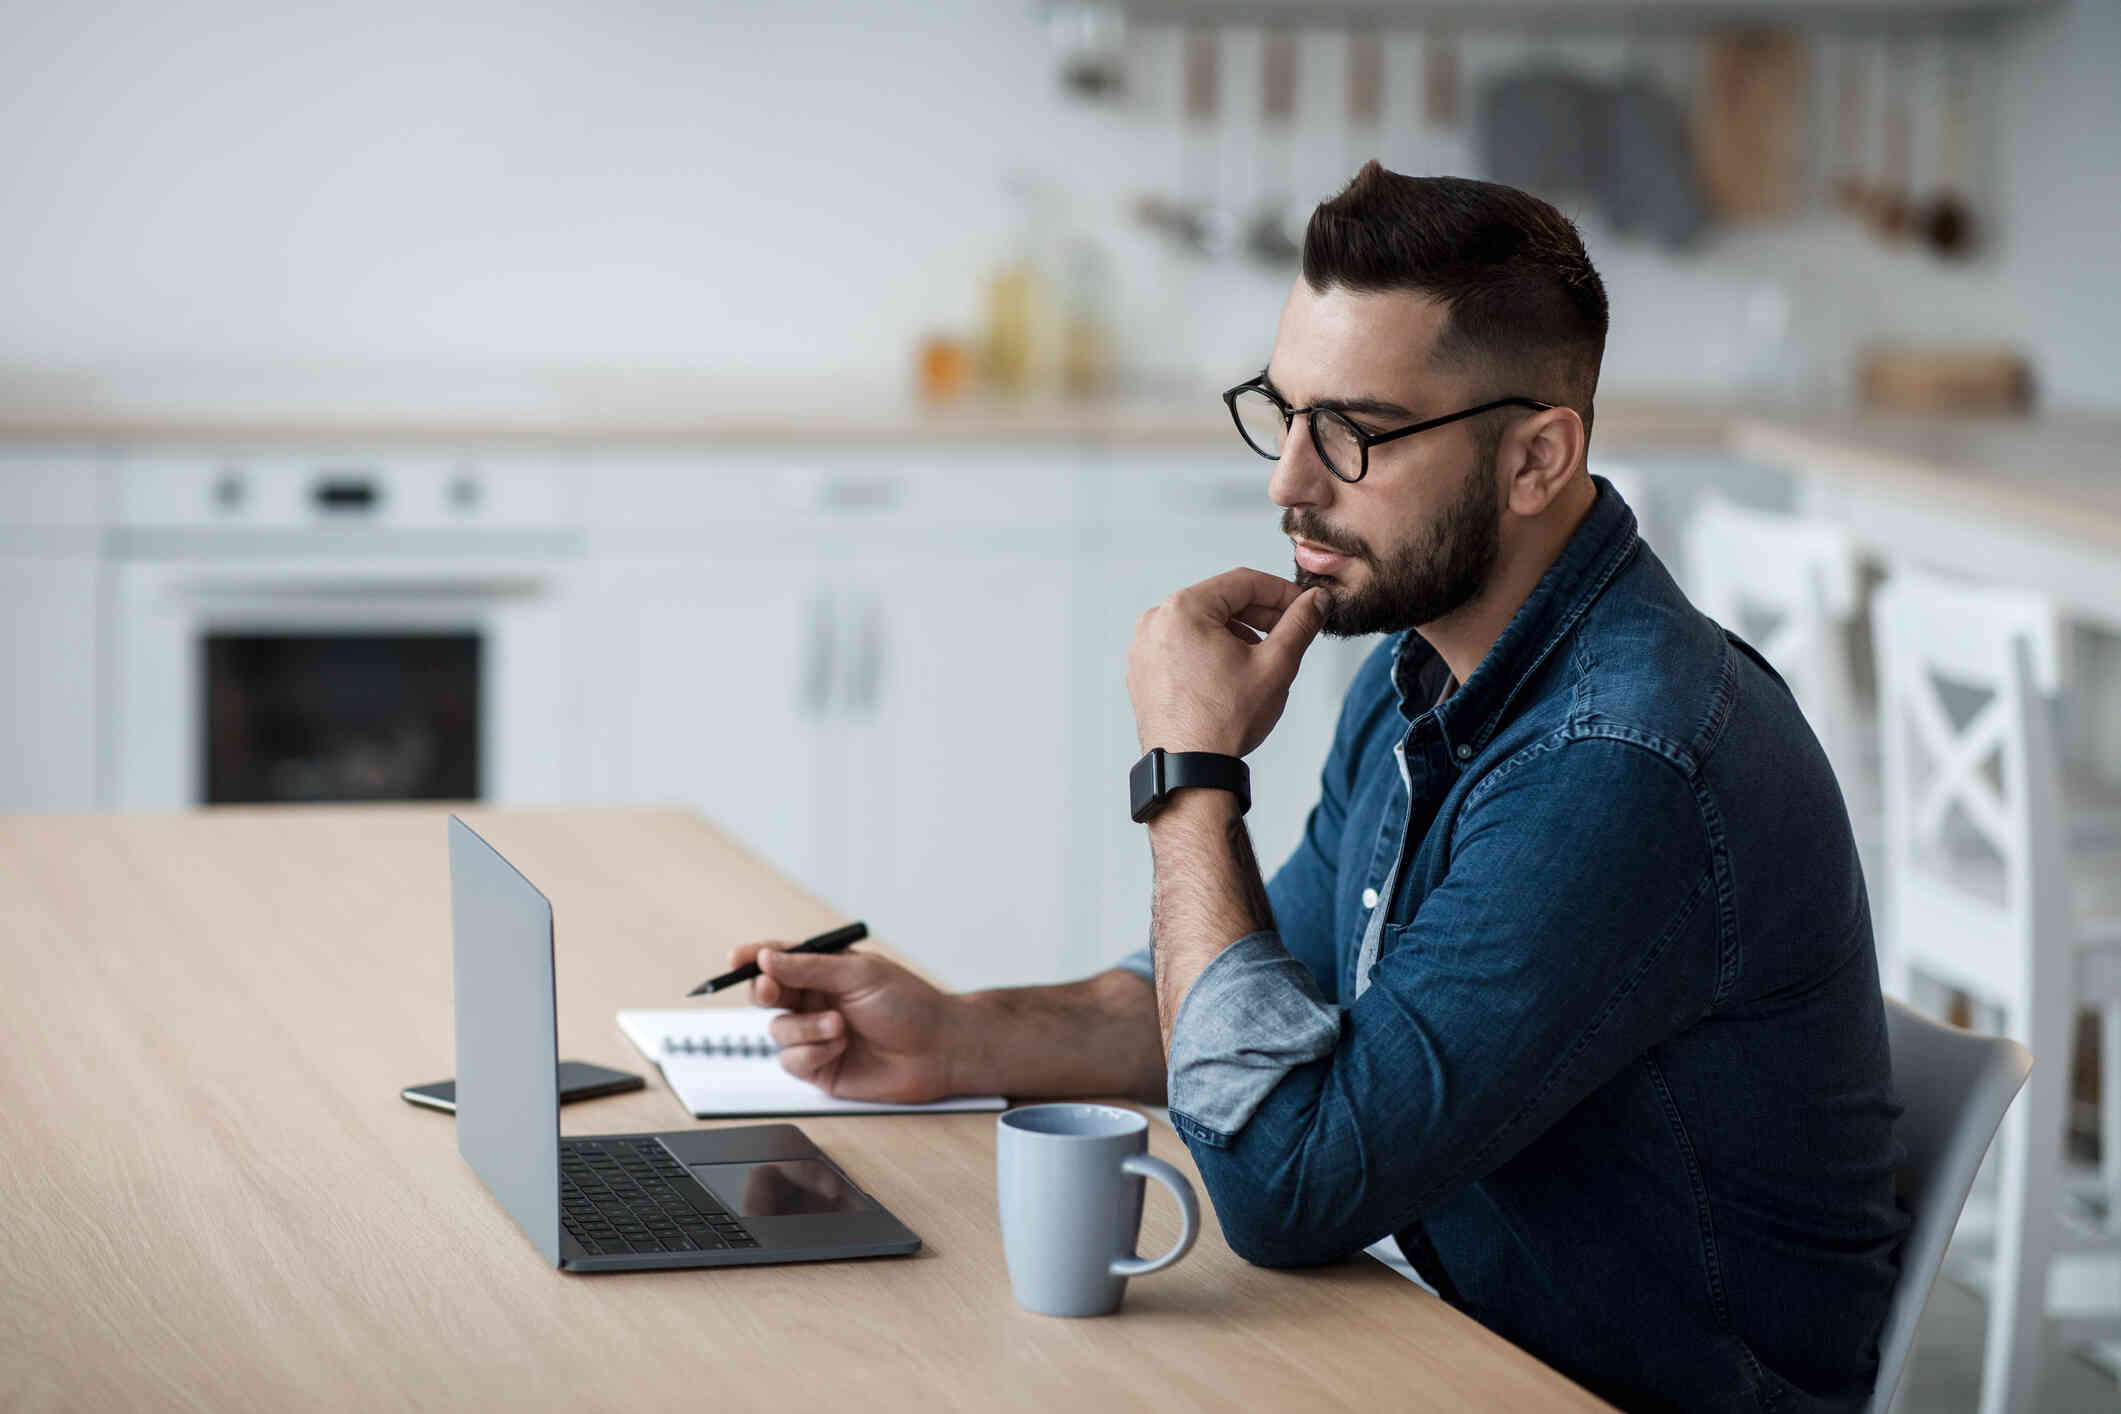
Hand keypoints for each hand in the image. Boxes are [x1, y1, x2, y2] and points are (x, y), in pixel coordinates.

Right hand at [725, 940, 964, 1102]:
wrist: (937, 1048)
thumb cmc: (909, 1004)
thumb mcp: (859, 974)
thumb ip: (809, 968)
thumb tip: (767, 957)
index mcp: (824, 972)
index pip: (779, 960)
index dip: (754, 958)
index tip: (737, 957)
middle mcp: (815, 1002)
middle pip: (767, 995)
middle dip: (765, 992)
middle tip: (772, 990)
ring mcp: (815, 1035)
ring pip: (777, 1030)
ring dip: (805, 1028)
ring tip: (839, 1027)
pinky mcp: (819, 1067)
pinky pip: (792, 1060)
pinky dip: (812, 1053)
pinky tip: (839, 1048)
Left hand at [1127, 568, 1326, 757]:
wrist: (1189, 771)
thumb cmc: (1224, 722)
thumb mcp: (1275, 665)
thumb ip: (1299, 624)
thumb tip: (1315, 601)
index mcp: (1183, 609)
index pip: (1243, 582)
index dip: (1282, 591)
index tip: (1305, 604)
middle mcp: (1155, 622)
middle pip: (1220, 601)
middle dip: (1260, 614)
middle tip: (1291, 630)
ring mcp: (1145, 648)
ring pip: (1202, 624)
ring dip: (1237, 632)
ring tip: (1264, 657)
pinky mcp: (1143, 671)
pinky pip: (1183, 646)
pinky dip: (1211, 650)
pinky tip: (1233, 673)